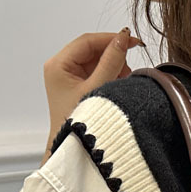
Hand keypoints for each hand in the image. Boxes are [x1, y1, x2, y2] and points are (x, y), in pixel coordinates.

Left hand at [40, 28, 142, 164]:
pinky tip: (117, 85)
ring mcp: (67, 78)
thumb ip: (111, 62)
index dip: (111, 39)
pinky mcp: (76, 88)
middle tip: (129, 68)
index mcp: (58, 66)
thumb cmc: (80, 125)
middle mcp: (60, 69)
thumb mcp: (98, 89)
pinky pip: (95, 73)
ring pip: (95, 61)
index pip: (88, 41)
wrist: (73, 152)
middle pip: (91, 50)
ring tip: (123, 81)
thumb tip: (123, 38)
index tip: (132, 41)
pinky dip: (109, 76)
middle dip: (113, 56)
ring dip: (113, 67)